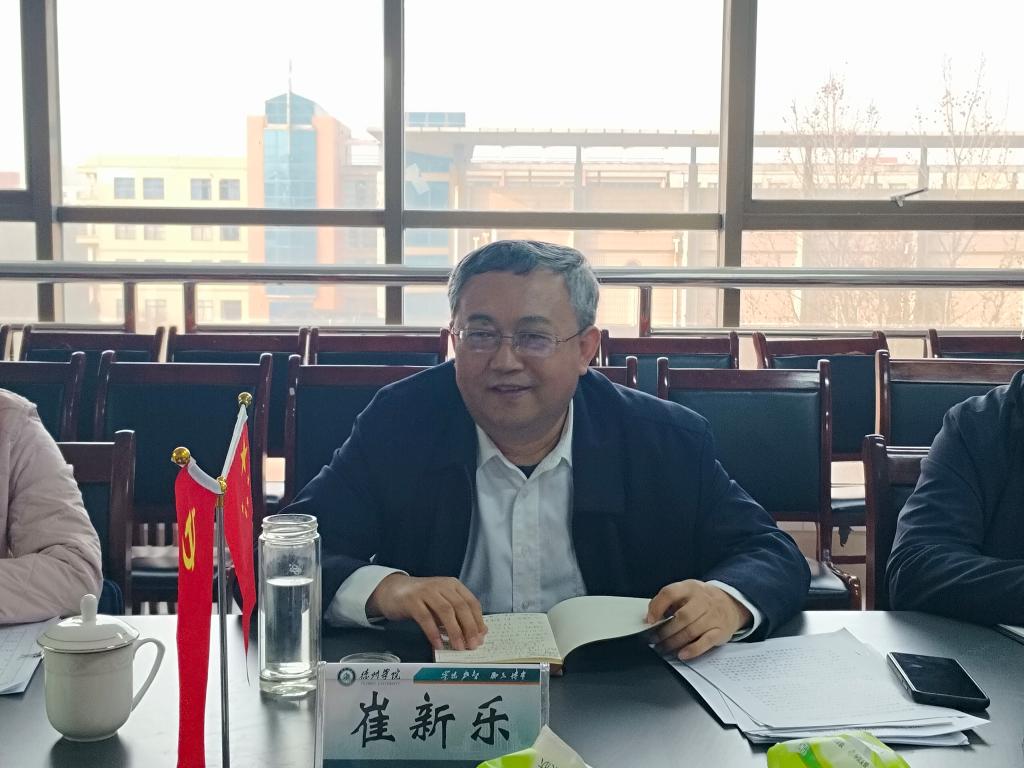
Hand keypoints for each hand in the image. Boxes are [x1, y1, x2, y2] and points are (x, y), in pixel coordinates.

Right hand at [367, 574, 487, 650]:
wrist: (392, 590)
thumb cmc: (421, 600)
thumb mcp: (442, 604)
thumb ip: (457, 615)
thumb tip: (478, 632)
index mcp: (453, 585)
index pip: (471, 602)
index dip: (478, 620)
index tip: (481, 637)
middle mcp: (441, 585)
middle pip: (460, 606)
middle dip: (469, 627)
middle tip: (472, 645)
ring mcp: (426, 591)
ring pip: (445, 611)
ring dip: (454, 631)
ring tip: (458, 647)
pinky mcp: (411, 600)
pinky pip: (425, 618)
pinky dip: (434, 633)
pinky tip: (438, 644)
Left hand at [645, 580, 752, 660]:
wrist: (731, 603)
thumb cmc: (701, 600)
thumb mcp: (686, 592)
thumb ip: (669, 602)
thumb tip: (651, 617)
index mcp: (690, 588)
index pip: (670, 593)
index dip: (657, 607)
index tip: (649, 620)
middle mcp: (702, 600)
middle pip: (682, 617)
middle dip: (665, 631)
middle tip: (654, 639)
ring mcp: (713, 616)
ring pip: (692, 631)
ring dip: (674, 642)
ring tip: (663, 648)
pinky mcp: (721, 631)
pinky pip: (706, 642)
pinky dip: (692, 650)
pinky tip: (682, 654)